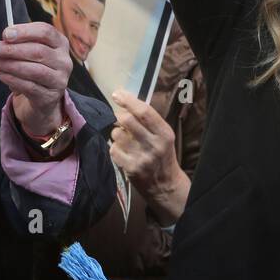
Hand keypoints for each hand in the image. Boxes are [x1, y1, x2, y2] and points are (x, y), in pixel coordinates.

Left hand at [0, 22, 71, 137]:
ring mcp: (59, 80)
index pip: (46, 32)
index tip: (5, 34)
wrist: (41, 99)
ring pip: (34, 70)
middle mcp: (64, 61)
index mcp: (60, 43)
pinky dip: (11, 78)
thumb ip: (19, 42)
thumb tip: (4, 38)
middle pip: (38, 51)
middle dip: (11, 49)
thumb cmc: (33, 68)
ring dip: (10, 64)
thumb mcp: (30, 52)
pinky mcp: (50, 96)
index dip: (25, 31)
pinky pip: (29, 86)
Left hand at [109, 89, 189, 222]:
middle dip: (120, 116)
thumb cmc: (163, 155)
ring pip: (117, 134)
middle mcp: (154, 144)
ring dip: (117, 133)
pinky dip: (115, 147)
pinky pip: (113, 149)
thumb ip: (149, 121)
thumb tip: (127, 103)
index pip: (144, 111)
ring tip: (124, 138)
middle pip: (127, 120)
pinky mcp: (130, 169)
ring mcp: (142, 158)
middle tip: (121, 119)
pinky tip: (123, 151)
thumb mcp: (164, 136)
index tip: (117, 94)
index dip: (128, 100)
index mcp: (165, 133)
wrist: (166, 185)